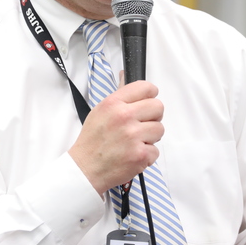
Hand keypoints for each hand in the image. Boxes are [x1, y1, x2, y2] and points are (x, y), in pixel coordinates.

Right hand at [69, 81, 163, 195]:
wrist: (85, 168)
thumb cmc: (92, 141)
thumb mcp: (100, 111)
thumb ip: (119, 96)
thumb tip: (125, 75)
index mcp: (114, 103)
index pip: (146, 88)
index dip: (150, 96)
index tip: (146, 103)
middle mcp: (124, 117)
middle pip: (158, 107)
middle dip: (152, 117)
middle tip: (141, 125)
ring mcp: (133, 136)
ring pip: (160, 129)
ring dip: (150, 137)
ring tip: (135, 142)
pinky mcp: (140, 154)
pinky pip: (156, 150)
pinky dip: (147, 155)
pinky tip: (133, 155)